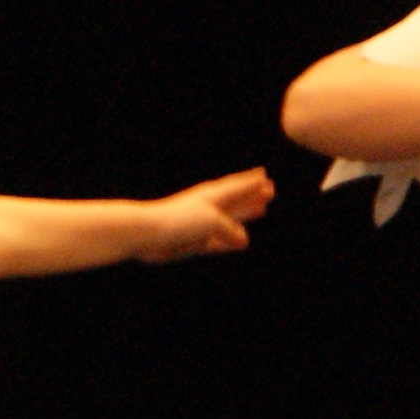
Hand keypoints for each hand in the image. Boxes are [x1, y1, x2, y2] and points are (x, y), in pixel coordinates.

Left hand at [134, 167, 275, 260]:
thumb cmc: (179, 220)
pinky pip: (220, 241)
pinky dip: (232, 241)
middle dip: (253, 196)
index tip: (264, 175)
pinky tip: (242, 242)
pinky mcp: (195, 241)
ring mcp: (202, 224)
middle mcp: (209, 207)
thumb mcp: (212, 221)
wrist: (148, 234)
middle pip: (237, 200)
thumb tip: (244, 240)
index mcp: (213, 195)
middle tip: (270, 191)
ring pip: (232, 219)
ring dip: (246, 215)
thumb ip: (231, 229)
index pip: (238, 185)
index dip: (252, 181)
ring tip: (261, 210)